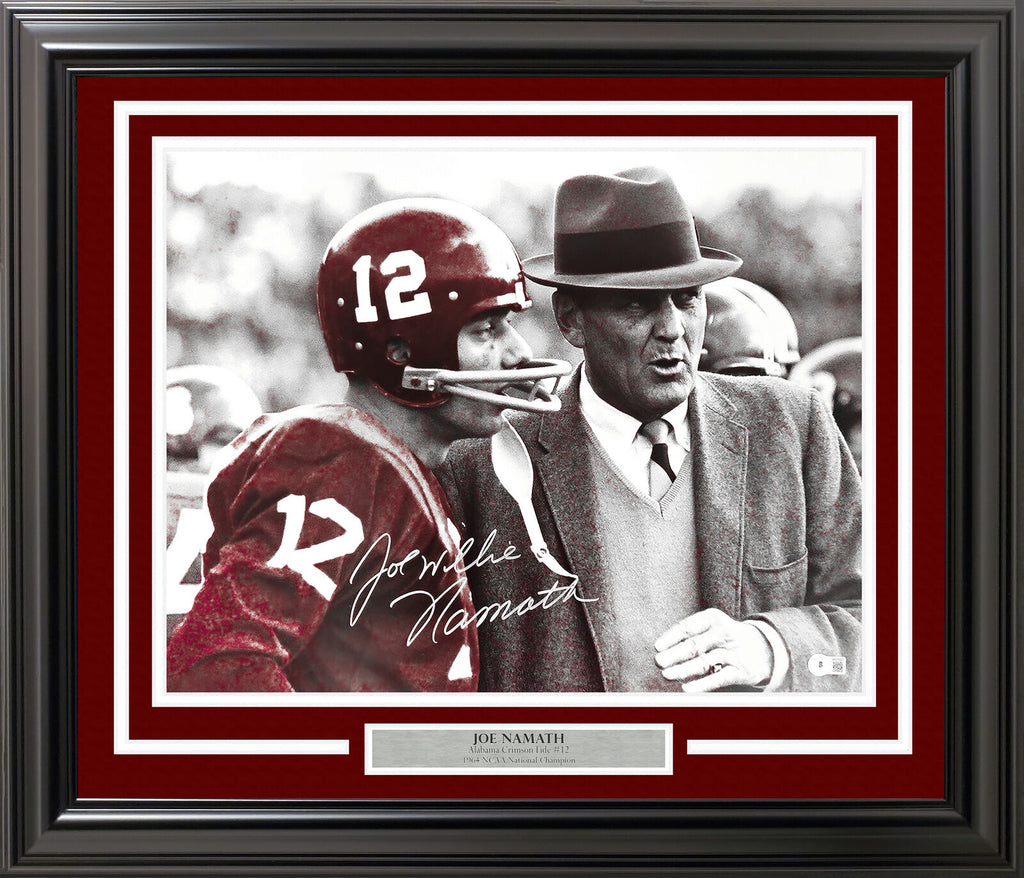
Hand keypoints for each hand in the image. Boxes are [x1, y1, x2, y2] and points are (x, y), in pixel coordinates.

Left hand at [654, 608, 773, 691]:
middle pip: (695, 644)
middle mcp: (724, 633)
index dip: (672, 636)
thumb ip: (690, 636)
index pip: (689, 626)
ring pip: (704, 662)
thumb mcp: (712, 627)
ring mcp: (733, 652)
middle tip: (659, 662)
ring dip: (684, 669)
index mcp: (713, 618)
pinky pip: (718, 678)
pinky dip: (702, 684)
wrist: (765, 648)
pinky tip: (687, 688)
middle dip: (675, 654)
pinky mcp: (741, 671)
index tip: (657, 646)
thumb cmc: (726, 637)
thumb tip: (662, 650)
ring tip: (667, 675)